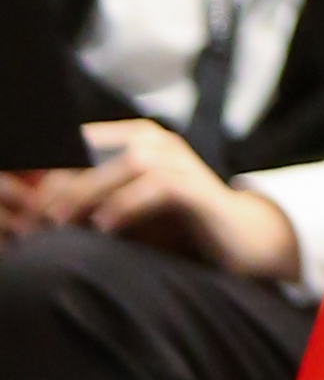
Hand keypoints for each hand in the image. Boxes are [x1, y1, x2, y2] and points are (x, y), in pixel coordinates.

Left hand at [0, 121, 301, 282]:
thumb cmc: (176, 227)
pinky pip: (159, 188)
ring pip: (129, 163)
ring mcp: (182, 162)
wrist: (239, 241)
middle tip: (37, 217)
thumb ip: (92, 205)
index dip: (52, 169)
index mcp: (138, 139)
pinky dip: (127, 205)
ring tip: (61, 222)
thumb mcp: (127, 211)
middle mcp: (160, 142)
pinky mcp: (198, 189)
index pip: (83, 142)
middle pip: (102, 151)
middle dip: (64, 183)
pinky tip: (104, 227)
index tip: (28, 202)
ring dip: (90, 192)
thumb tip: (40, 216)